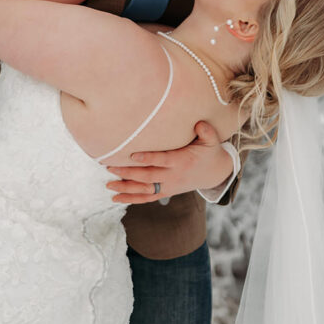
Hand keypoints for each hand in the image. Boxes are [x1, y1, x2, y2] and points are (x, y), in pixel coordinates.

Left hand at [106, 122, 232, 202]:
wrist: (214, 174)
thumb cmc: (209, 153)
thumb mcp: (212, 141)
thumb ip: (207, 132)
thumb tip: (199, 124)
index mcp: (181, 161)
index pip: (162, 160)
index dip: (148, 158)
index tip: (132, 155)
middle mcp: (172, 176)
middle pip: (148, 176)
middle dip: (128, 173)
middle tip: (109, 167)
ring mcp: (168, 186)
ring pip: (145, 189)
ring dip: (126, 188)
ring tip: (109, 184)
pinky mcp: (165, 192)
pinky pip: (146, 198)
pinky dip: (131, 199)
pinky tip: (115, 198)